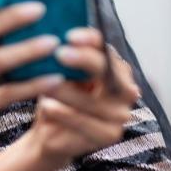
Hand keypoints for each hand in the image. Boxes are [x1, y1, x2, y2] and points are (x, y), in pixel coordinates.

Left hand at [25, 27, 139, 167]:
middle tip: (60, 53)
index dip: (92, 41)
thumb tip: (50, 35)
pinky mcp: (108, 135)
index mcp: (114, 69)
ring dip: (69, 92)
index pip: (107, 50)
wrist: (47, 134)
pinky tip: (47, 107)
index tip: (69, 35)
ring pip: (95, 101)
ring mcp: (120, 114)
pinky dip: (65, 114)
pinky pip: (86, 123)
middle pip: (109, 72)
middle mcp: (125, 89)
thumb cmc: (55, 97)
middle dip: (85, 60)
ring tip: (46, 84)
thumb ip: (62, 58)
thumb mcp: (56, 74)